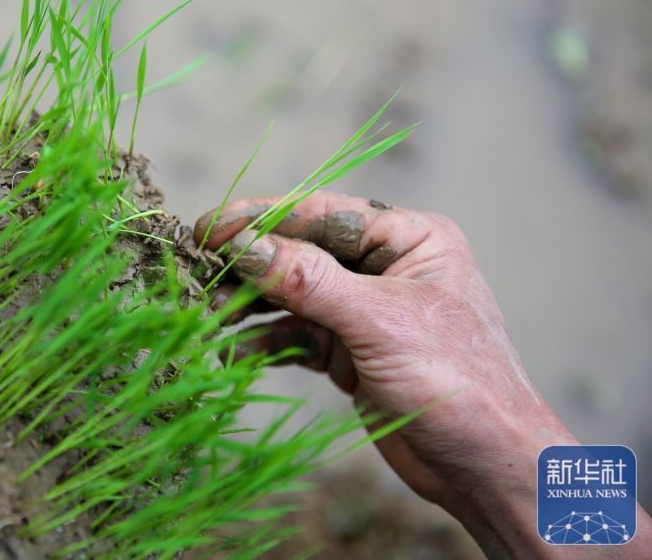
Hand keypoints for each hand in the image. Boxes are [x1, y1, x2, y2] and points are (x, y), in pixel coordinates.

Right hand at [196, 192, 649, 558]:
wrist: (487, 468)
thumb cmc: (458, 382)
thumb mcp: (380, 323)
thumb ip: (310, 282)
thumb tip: (245, 246)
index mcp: (409, 239)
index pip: (322, 215)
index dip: (262, 218)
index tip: (208, 228)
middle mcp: (386, 267)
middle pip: (301, 253)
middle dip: (250, 264)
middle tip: (195, 269)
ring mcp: (366, 311)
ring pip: (293, 295)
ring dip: (251, 305)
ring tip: (206, 313)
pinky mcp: (351, 351)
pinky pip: (297, 335)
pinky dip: (266, 342)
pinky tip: (234, 352)